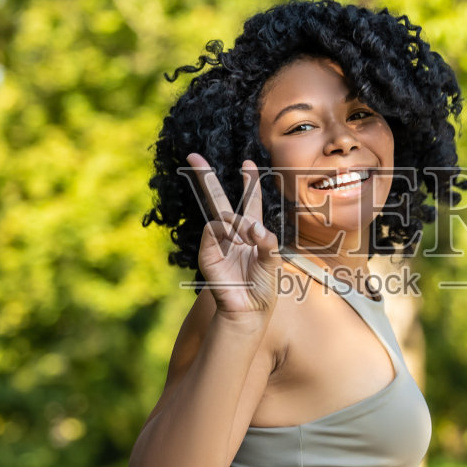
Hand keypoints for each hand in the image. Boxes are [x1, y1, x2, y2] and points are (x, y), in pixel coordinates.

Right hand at [186, 152, 281, 322]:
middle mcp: (233, 233)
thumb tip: (253, 226)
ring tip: (249, 237)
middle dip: (206, 177)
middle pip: (218, 199)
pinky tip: (237, 239)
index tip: (248, 163)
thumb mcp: (273, 262)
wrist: (249, 310)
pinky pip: (214, 230)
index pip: (250, 201)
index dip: (249, 183)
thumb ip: (267, 241)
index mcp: (252, 232)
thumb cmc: (263, 287)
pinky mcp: (207, 252)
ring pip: (222, 215)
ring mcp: (218, 241)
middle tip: (193, 156)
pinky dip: (227, 230)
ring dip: (238, 222)